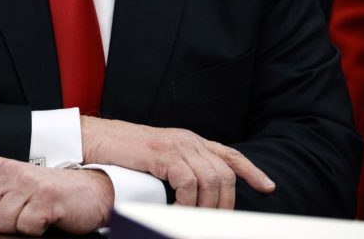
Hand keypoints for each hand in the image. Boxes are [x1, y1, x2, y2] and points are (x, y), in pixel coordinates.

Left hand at [0, 157, 113, 235]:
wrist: (89, 190)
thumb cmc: (44, 196)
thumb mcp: (4, 196)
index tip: (6, 210)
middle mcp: (8, 170)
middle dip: (2, 225)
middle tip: (23, 213)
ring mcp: (27, 183)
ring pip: (2, 224)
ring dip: (21, 228)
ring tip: (35, 214)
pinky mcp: (46, 198)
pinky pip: (25, 228)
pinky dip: (36, 230)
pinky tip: (47, 218)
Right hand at [81, 116, 274, 207]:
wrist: (96, 140)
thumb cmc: (122, 154)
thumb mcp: (159, 158)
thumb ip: (180, 167)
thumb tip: (196, 193)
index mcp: (190, 141)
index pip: (229, 154)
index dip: (252, 170)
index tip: (268, 187)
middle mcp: (188, 140)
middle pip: (224, 173)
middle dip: (225, 203)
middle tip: (213, 222)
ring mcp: (176, 145)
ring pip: (210, 180)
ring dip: (205, 207)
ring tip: (191, 220)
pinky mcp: (162, 153)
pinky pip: (188, 182)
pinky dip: (186, 202)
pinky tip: (176, 210)